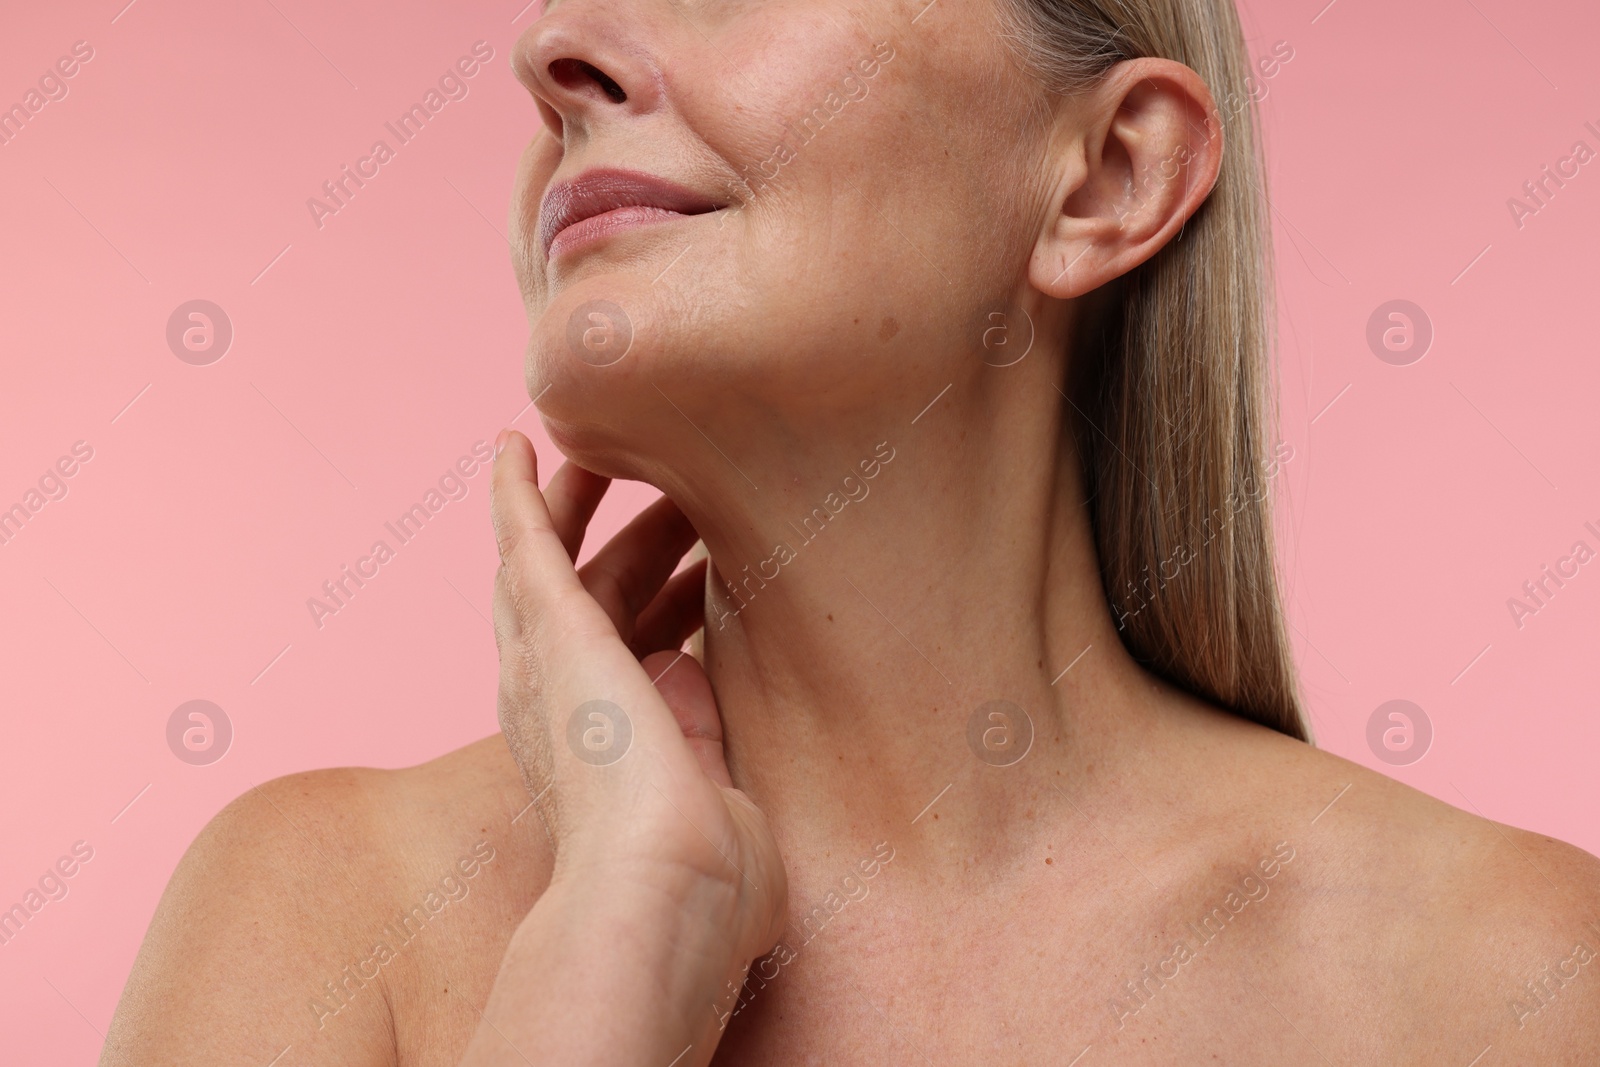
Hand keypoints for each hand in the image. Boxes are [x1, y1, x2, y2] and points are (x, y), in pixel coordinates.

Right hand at [488, 428, 786, 969]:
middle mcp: (557, 704)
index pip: (630, 656)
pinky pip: (522, 541)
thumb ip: (697, 731)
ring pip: (550, 559)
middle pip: (584, 596)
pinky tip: (513, 445)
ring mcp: (544, 665)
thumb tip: (684, 667)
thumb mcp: (711, 790)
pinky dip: (515, 492)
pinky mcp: (546, 628)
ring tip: (612, 446)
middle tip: (682, 488)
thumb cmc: (706, 879)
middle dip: (631, 540)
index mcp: (605, 749)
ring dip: (579, 502)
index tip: (702, 574)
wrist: (668, 891)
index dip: (661, 603)